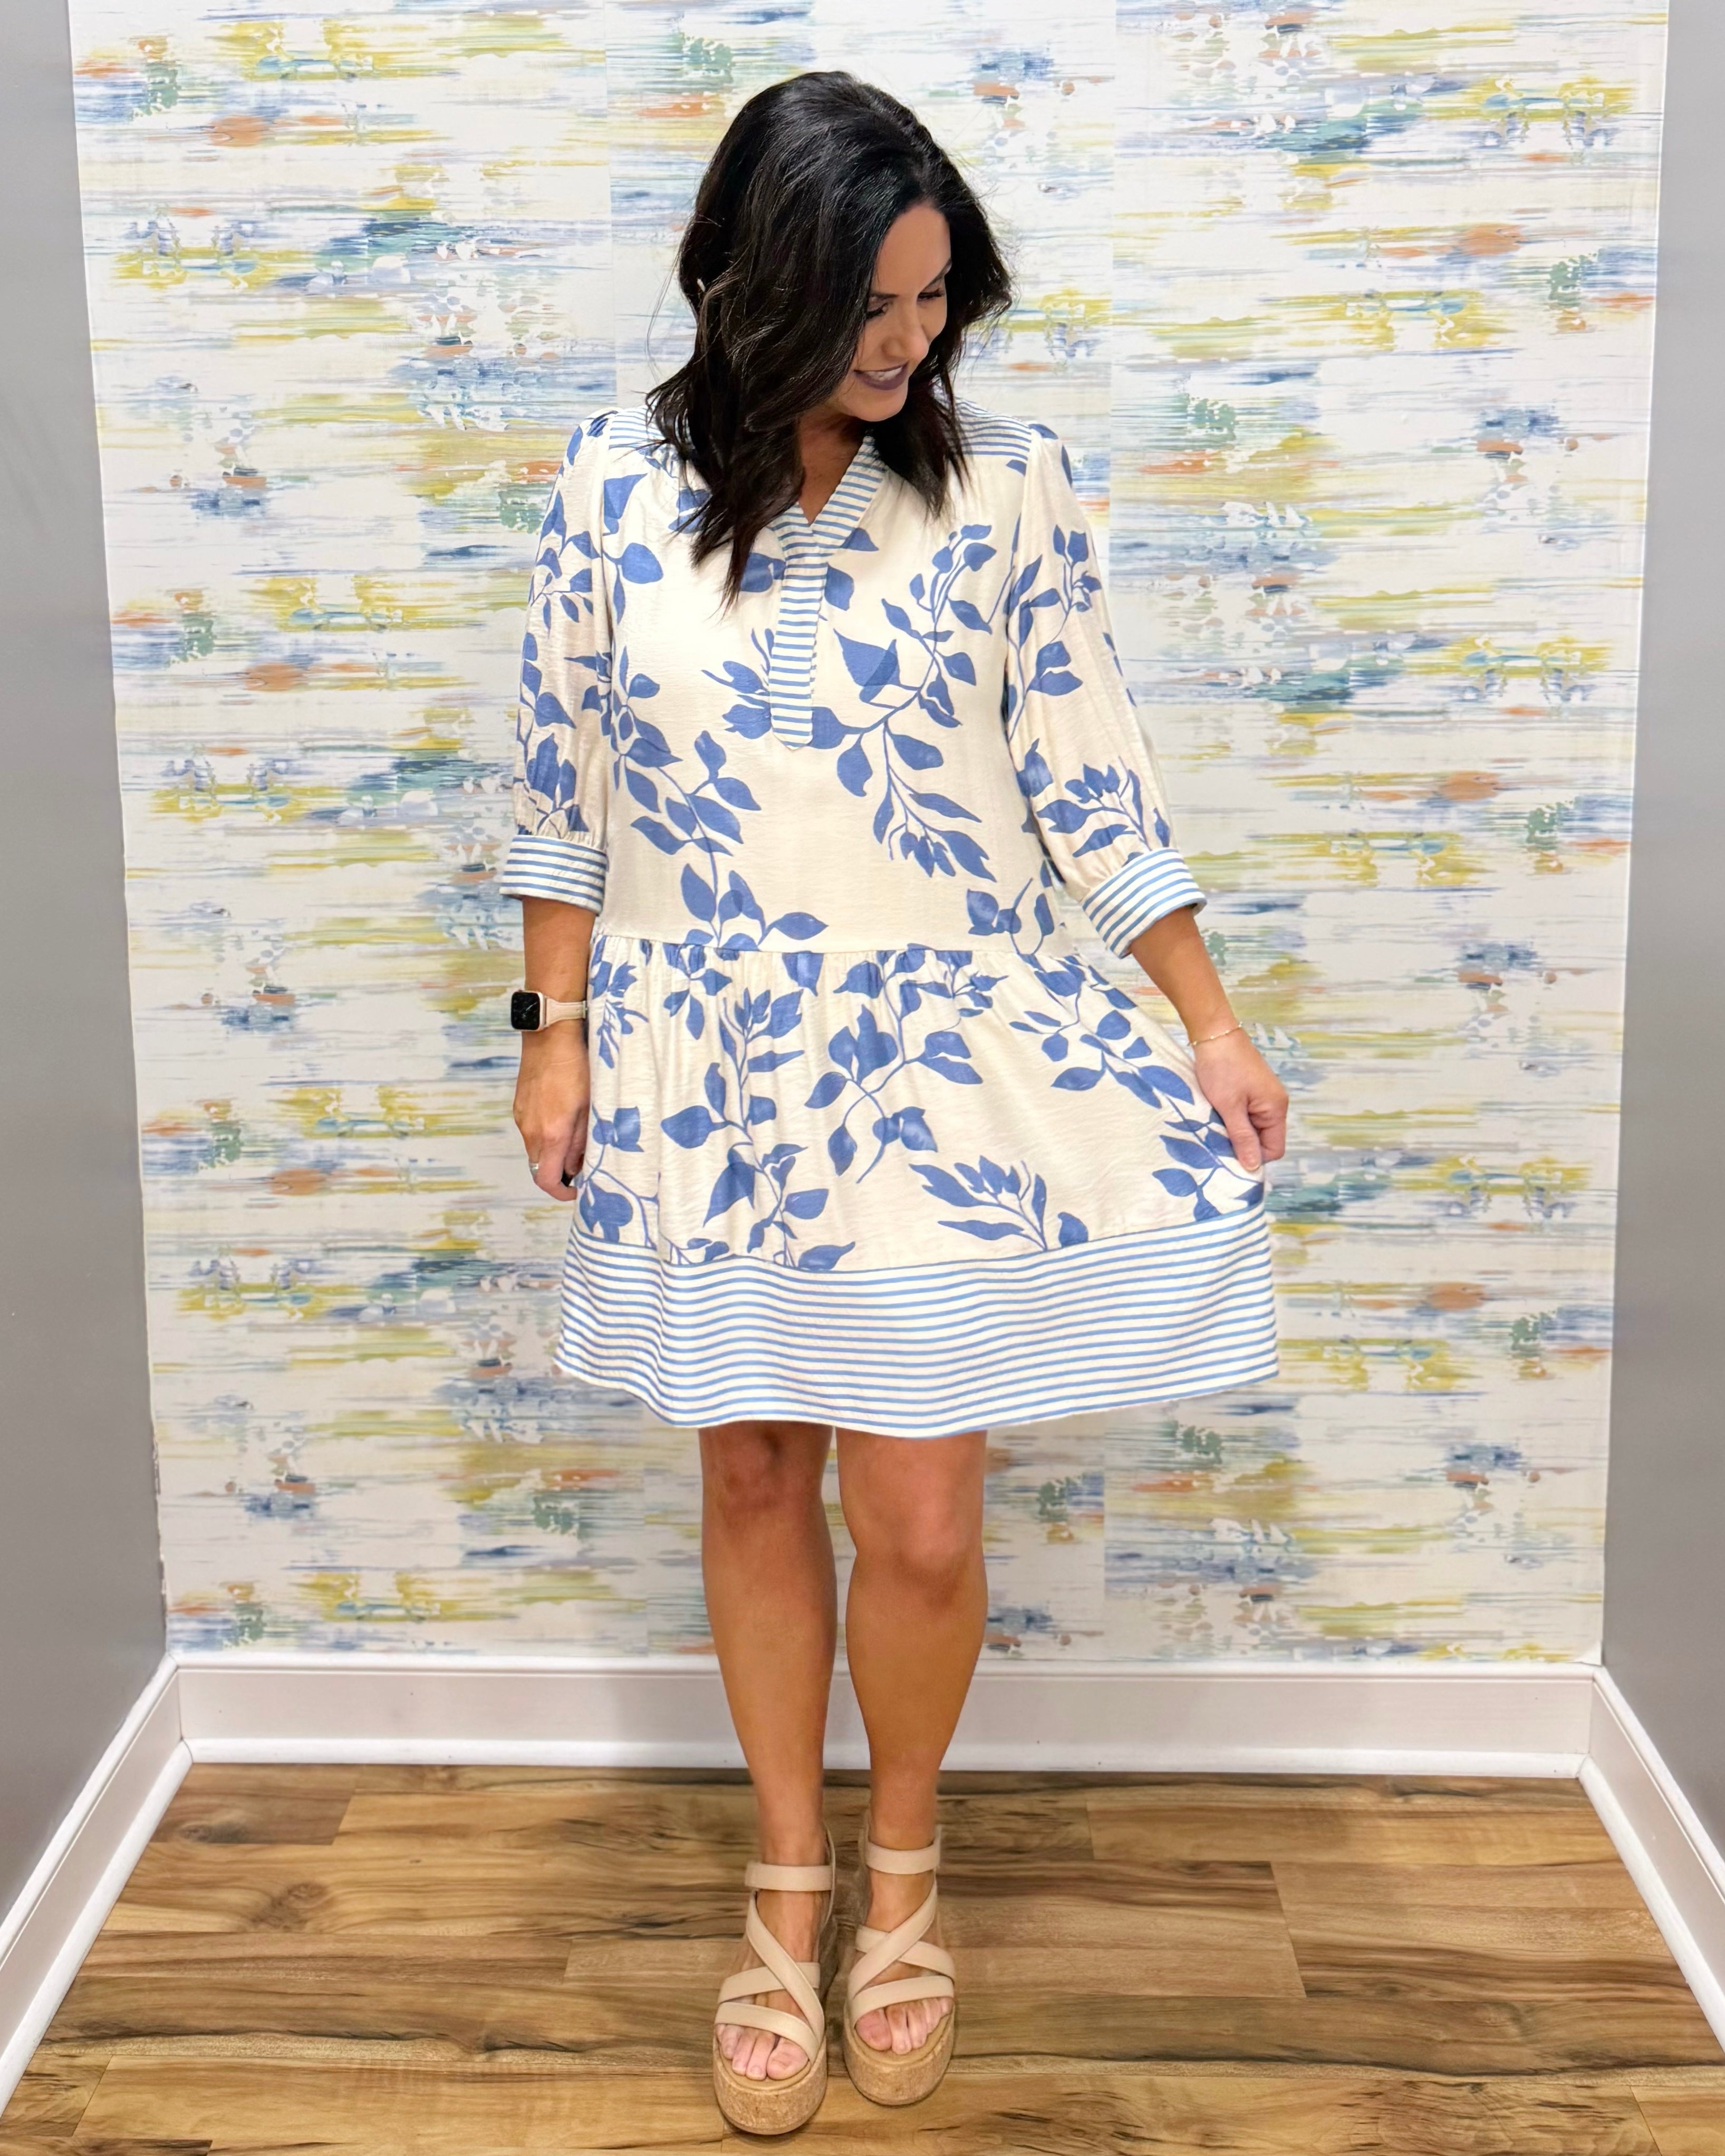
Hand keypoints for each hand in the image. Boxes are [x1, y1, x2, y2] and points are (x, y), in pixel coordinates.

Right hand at [513, 1028, 589, 1201]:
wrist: (549, 1036)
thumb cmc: (576, 1068)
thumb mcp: (589, 1107)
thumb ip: (581, 1141)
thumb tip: (576, 1166)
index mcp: (550, 1133)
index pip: (545, 1179)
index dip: (560, 1192)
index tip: (576, 1190)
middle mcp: (530, 1130)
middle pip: (538, 1166)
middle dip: (558, 1172)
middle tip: (581, 1165)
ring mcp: (522, 1117)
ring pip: (535, 1149)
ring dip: (552, 1152)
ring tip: (575, 1138)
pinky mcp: (519, 1106)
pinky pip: (530, 1131)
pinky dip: (545, 1135)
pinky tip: (562, 1118)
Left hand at [1193, 1029, 1286, 1176]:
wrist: (1213, 1032)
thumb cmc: (1222, 1068)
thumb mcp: (1229, 1107)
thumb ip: (1242, 1138)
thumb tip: (1253, 1168)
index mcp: (1276, 1109)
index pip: (1274, 1150)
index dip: (1253, 1158)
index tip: (1228, 1156)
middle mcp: (1274, 1104)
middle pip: (1263, 1140)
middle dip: (1242, 1144)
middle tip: (1217, 1142)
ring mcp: (1262, 1097)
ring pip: (1251, 1128)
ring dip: (1234, 1131)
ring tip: (1214, 1126)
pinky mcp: (1250, 1090)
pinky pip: (1245, 1115)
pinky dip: (1231, 1119)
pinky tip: (1215, 1115)